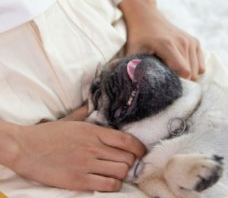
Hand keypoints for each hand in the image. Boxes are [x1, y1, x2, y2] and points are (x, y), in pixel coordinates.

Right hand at [0, 107, 145, 191]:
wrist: (23, 148)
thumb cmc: (45, 134)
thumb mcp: (69, 120)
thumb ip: (83, 113)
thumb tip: (90, 104)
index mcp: (93, 132)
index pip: (127, 140)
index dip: (139, 148)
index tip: (140, 152)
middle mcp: (93, 147)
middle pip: (128, 157)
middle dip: (131, 163)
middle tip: (125, 165)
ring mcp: (86, 164)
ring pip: (121, 171)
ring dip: (122, 174)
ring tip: (115, 174)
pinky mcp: (77, 180)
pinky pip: (107, 185)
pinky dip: (113, 186)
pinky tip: (107, 183)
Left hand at [120, 0, 204, 80]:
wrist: (147, 17)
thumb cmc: (139, 37)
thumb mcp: (133, 52)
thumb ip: (134, 69)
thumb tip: (134, 87)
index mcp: (168, 45)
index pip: (184, 71)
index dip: (176, 82)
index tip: (165, 83)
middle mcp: (183, 42)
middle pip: (191, 73)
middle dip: (180, 80)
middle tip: (166, 77)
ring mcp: (191, 41)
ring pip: (197, 71)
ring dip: (186, 75)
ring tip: (171, 70)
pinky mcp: (195, 42)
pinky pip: (200, 65)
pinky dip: (193, 69)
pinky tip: (181, 65)